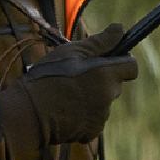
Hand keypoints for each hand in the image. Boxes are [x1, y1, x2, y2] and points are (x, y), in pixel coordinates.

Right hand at [0, 23, 137, 156]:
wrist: (29, 112)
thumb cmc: (48, 77)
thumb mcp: (71, 52)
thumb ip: (100, 42)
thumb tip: (120, 28)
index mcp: (106, 73)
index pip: (131, 66)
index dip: (120, 61)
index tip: (104, 60)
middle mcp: (108, 96)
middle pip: (115, 85)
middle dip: (102, 80)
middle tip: (76, 77)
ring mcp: (101, 116)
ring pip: (104, 102)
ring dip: (92, 98)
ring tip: (67, 94)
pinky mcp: (92, 131)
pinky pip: (94, 119)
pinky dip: (84, 115)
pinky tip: (65, 110)